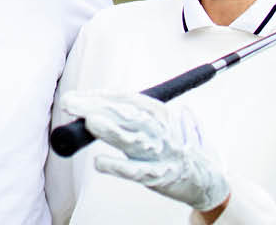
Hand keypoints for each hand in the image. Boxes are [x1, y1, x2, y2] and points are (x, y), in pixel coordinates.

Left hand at [60, 91, 229, 211]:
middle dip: (98, 106)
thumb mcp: (153, 123)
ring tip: (90, 122)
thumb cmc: (170, 149)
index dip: (99, 96)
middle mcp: (159, 130)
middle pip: (127, 114)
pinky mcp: (158, 176)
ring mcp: (159, 153)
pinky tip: (99, 162)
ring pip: (133, 139)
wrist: (204, 179)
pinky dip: (118, 167)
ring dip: (111, 130)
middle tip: (71, 103)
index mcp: (158, 113)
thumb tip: (88, 103)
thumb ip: (125, 113)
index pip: (126, 98)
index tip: (75, 97)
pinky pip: (136, 171)